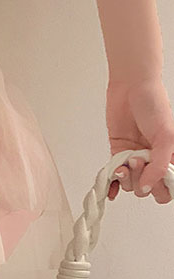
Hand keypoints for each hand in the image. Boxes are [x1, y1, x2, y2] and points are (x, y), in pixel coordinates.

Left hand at [105, 77, 173, 203]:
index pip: (168, 187)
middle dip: (140, 180)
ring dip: (126, 178)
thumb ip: (159, 165)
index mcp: (170, 157)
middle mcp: (153, 160)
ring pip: (130, 184)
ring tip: (126, 160)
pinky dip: (112, 186)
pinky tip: (111, 189)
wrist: (131, 87)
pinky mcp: (119, 154)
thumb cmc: (153, 104)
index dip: (160, 189)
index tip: (153, 179)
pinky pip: (115, 178)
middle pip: (146, 189)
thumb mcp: (166, 136)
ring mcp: (135, 159)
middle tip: (138, 160)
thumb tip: (148, 186)